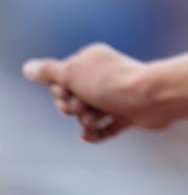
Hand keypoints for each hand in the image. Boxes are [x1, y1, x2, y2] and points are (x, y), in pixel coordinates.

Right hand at [22, 43, 166, 142]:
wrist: (152, 98)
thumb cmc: (110, 84)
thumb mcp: (73, 73)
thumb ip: (49, 72)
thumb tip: (29, 68)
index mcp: (92, 60)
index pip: (62, 79)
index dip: (60, 91)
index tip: (67, 92)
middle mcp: (104, 76)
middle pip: (74, 98)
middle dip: (73, 107)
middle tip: (82, 106)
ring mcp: (117, 96)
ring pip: (88, 115)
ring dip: (87, 120)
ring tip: (96, 118)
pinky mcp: (128, 114)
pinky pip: (105, 129)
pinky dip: (97, 133)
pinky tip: (91, 135)